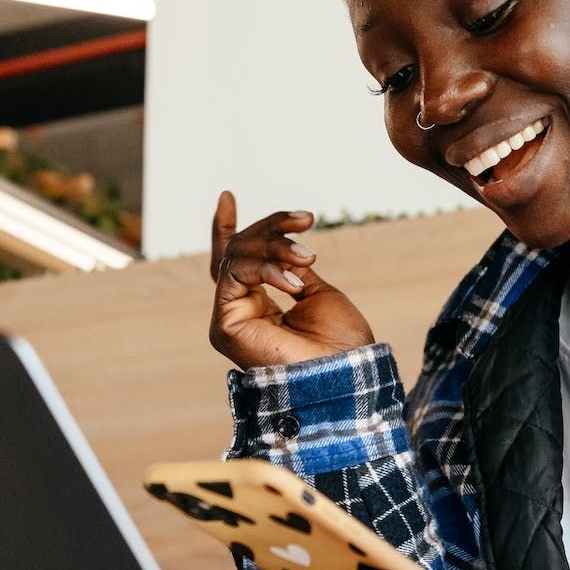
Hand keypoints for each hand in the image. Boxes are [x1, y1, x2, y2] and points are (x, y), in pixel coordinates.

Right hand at [208, 191, 375, 369]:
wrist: (345, 373)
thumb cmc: (339, 341)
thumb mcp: (316, 292)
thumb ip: (289, 269)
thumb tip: (281, 248)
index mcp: (259, 308)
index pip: (236, 262)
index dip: (228, 228)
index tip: (226, 196)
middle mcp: (240, 313)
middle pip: (238, 252)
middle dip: (272, 229)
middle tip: (306, 219)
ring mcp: (229, 319)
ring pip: (236, 257)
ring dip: (276, 246)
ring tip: (308, 257)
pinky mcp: (224, 326)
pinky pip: (234, 273)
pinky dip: (267, 267)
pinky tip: (293, 282)